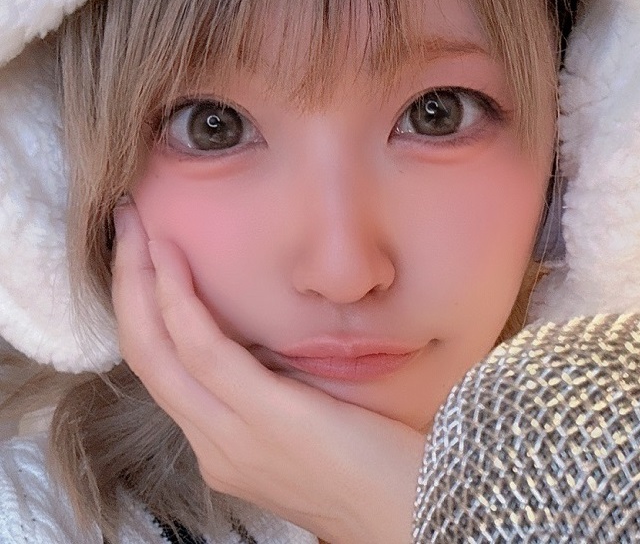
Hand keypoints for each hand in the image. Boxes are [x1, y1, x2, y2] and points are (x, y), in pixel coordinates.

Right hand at [111, 200, 424, 543]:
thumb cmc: (375, 464)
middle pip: (146, 355)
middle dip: (127, 285)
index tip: (145, 256)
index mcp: (225, 442)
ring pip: (159, 351)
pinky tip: (172, 263)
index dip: (145, 309)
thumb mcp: (309, 422)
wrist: (413, 515)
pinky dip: (182, 303)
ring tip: (137, 228)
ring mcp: (232, 438)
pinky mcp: (264, 420)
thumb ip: (279, 389)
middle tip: (125, 226)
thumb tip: (275, 339)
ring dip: (142, 281)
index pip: (164, 370)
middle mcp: (214, 444)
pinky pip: (205, 353)